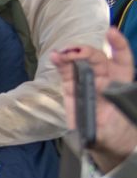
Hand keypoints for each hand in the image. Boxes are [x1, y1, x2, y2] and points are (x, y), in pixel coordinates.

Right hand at [56, 29, 136, 169]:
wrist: (105, 144)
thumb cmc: (115, 134)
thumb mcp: (112, 133)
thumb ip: (104, 130)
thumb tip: (96, 125)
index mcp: (120, 84)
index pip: (122, 60)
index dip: (118, 45)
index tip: (110, 33)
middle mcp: (104, 79)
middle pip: (97, 58)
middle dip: (87, 52)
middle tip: (74, 53)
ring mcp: (86, 82)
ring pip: (80, 62)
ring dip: (70, 55)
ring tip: (60, 54)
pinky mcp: (71, 89)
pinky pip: (67, 72)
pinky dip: (60, 63)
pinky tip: (55, 57)